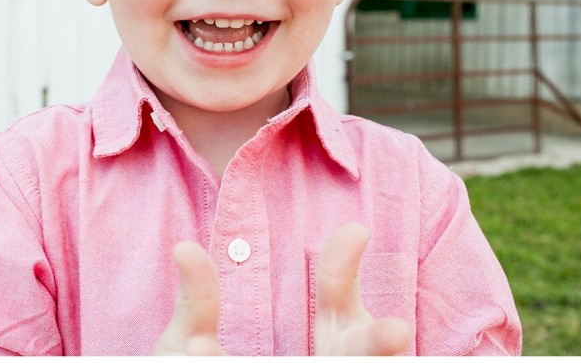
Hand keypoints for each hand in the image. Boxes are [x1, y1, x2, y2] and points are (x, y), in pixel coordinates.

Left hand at [153, 224, 410, 355]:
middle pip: (361, 353)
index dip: (345, 266)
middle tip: (397, 329)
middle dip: (380, 344)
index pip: (341, 300)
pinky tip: (214, 353)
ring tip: (303, 344)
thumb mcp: (192, 339)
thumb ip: (198, 300)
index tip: (357, 230)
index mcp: (324, 343)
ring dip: (359, 355)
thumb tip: (183, 248)